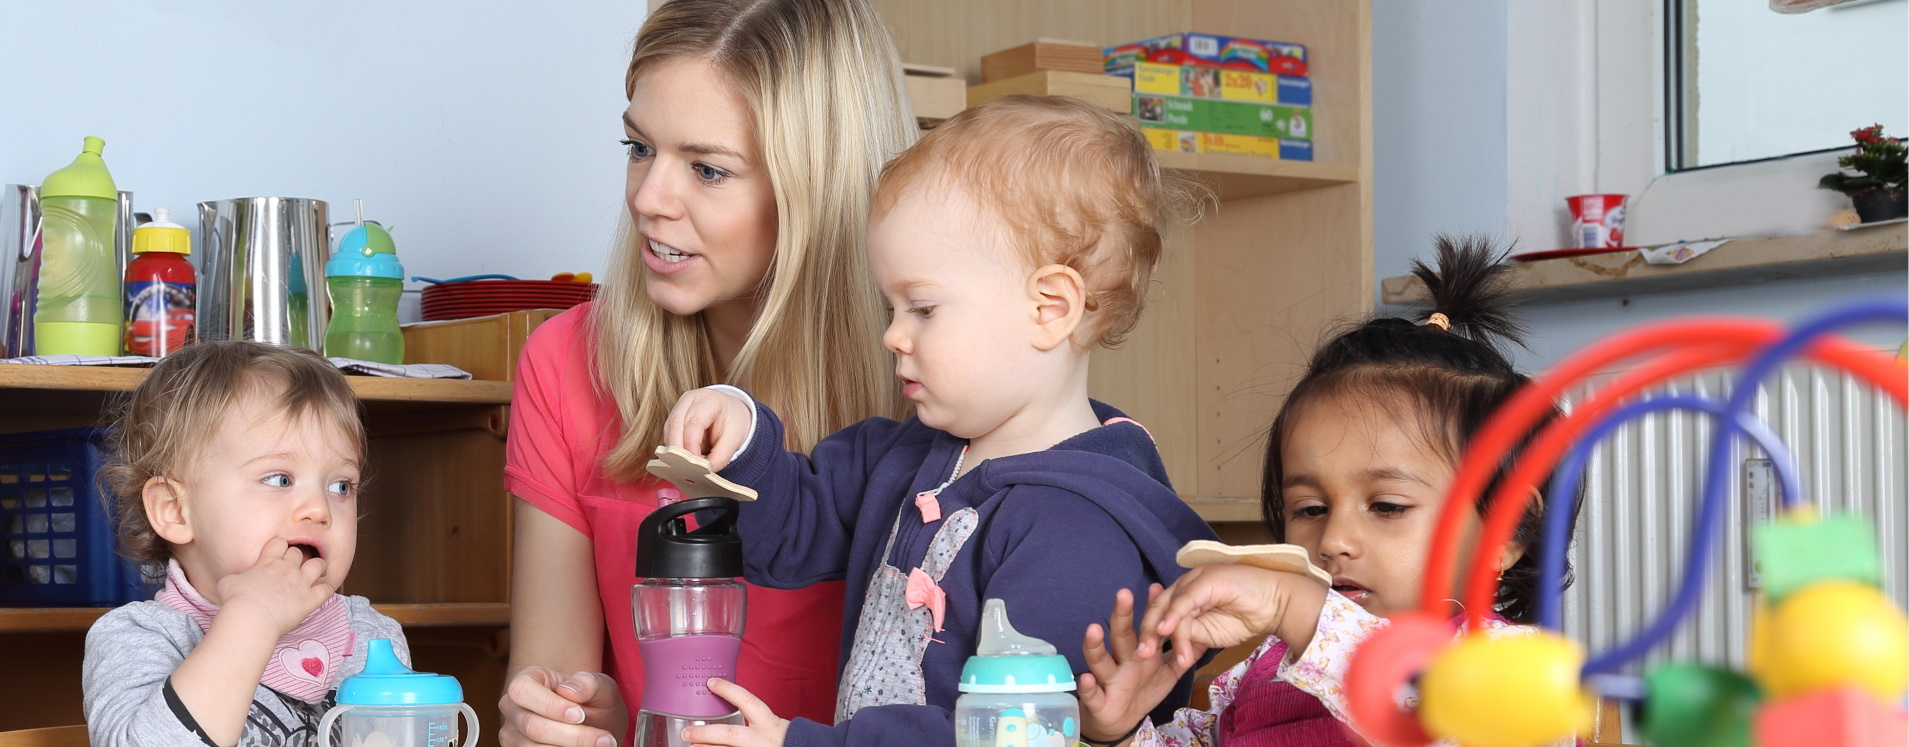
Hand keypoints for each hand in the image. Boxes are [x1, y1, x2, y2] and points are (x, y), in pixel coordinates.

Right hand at [214, 538, 333, 637]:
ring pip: (318, 565)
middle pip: (298, 553)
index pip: (279, 543)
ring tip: (313, 575)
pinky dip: (326, 589)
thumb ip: (237, 576)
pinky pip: (327, 589)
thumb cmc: (234, 600)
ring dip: (317, 568)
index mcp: (268, 561)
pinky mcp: (310, 599)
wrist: (250, 617)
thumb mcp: (228, 581)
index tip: (276, 555)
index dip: (279, 547)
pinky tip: (321, 592)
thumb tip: (236, 579)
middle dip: (295, 558)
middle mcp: (287, 568)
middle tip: (291, 568)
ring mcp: (301, 583)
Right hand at [499, 667, 625, 746]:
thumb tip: (569, 690)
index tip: (581, 715)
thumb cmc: (593, 700)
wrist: (595, 724)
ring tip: (600, 745)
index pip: (523, 690)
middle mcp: (513, 708)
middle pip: (532, 726)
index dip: (551, 705)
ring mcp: (512, 734)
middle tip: (603, 739)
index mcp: (527, 681)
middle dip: (571, 735)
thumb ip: (589, 683)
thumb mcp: (601, 686)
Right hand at [664, 389, 752, 470]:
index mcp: (708, 400)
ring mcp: (678, 408)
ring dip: (674, 451)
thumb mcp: (734, 438)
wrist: (731, 412)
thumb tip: (706, 471)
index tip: (695, 464)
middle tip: (685, 469)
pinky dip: (673, 450)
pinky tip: (681, 462)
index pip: (694, 422)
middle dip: (678, 450)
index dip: (691, 444)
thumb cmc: (732, 422)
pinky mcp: (673, 419)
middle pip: (676, 424)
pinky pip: (668, 436)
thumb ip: (721, 455)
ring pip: (668, 431)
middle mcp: (689, 400)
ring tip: (683, 468)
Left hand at [681, 679, 787, 746]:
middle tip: (688, 732)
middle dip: (706, 734)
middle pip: (729, 734)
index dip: (728, 691)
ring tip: (692, 746)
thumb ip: (755, 719)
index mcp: (769, 723)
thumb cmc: (788, 740)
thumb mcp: (775, 725)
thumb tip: (730, 705)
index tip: (711, 682)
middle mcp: (761, 739)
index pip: (748, 701)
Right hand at [1078, 586, 1190, 744]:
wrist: (1121, 721)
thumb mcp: (1166, 673)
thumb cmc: (1143, 690)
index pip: (1144, 626)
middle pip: (1121, 635)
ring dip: (1095, 645)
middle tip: (1124, 594)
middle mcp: (1121, 660)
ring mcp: (1107, 678)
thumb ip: (1180, 654)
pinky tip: (1085, 678)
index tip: (1157, 587)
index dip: (1150, 609)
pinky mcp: (1098, 700)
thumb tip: (1201, 634)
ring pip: (1100, 659)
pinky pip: (1091, 693)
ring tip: (1093, 629)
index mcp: (1139, 652)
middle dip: (1122, 615)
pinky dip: (1087, 687)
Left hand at [1140, 564, 1326, 669]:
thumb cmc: (1246, 617)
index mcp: (1183, 598)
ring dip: (1166, 634)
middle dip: (1147, 634)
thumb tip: (1173, 647)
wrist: (1276, 603)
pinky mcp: (1205, 580)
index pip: (1159, 615)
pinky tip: (1167, 631)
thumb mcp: (1210, 634)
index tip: (1141, 658)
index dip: (1148, 634)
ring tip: (1167, 657)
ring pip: (1169, 607)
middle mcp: (1185, 587)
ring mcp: (1194, 581)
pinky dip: (1175, 616)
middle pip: (1157, 608)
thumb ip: (1190, 636)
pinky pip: (1185, 600)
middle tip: (1141, 656)